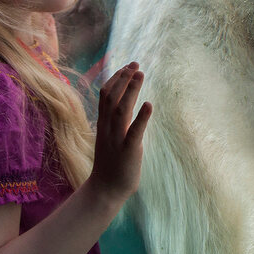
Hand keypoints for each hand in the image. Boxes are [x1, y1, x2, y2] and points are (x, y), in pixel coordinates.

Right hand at [88, 62, 152, 202]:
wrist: (105, 190)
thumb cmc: (111, 163)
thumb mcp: (110, 136)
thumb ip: (115, 120)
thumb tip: (127, 103)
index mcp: (104, 124)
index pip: (105, 95)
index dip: (116, 78)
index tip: (127, 66)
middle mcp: (108, 128)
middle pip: (111, 97)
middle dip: (123, 78)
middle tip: (136, 64)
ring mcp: (117, 139)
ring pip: (121, 110)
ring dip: (131, 90)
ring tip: (140, 74)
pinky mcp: (128, 151)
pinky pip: (134, 132)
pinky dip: (141, 118)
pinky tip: (149, 104)